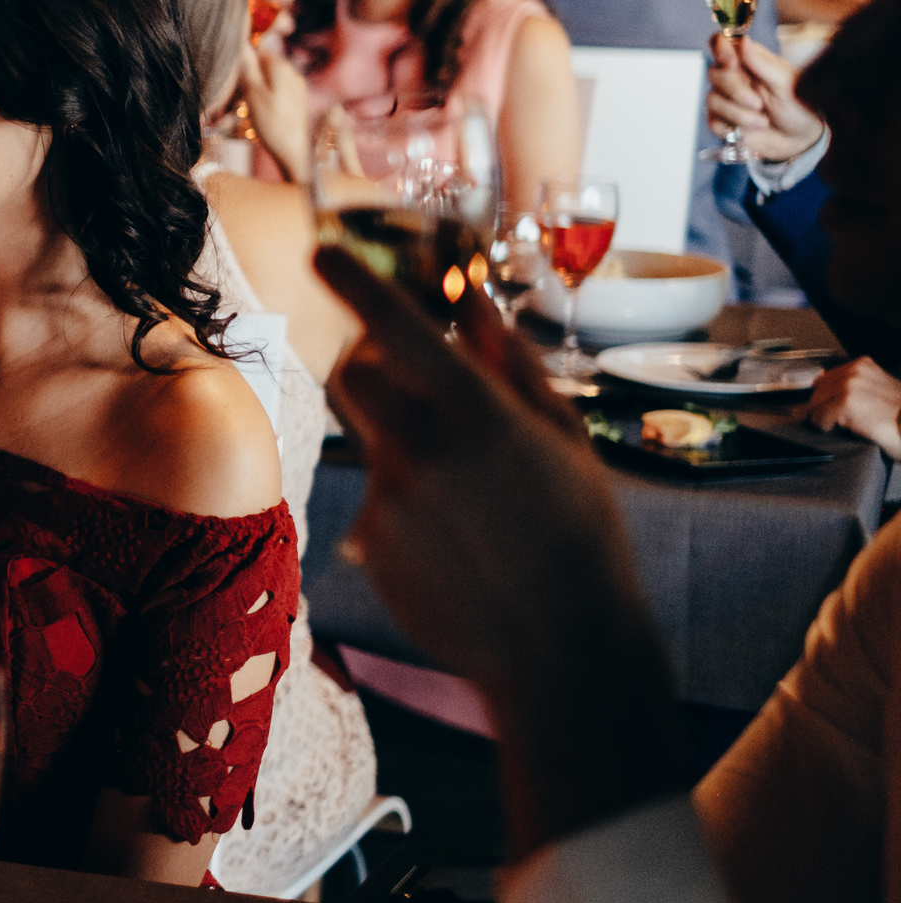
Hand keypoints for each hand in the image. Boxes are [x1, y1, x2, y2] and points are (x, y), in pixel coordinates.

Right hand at [236, 39, 312, 180]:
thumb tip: (241, 42)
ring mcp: (296, 87)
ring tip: (243, 112)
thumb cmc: (272, 123)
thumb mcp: (253, 94)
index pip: (257, 51)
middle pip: (262, 66)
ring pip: (267, 81)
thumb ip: (247, 66)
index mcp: (281, 67)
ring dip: (252, 92)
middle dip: (246, 79)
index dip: (242, 62)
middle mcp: (292, 72)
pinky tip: (257, 116)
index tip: (232, 80)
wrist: (295, 152)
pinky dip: (263, 100)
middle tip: (233, 101)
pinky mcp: (296, 101)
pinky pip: (275, 93)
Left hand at [315, 244, 694, 853]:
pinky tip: (455, 535)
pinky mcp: (370, 544)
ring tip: (458, 472)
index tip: (323, 251)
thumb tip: (471, 301)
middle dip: (374, 362)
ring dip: (392, 428)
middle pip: (353, 374)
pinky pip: (374, 495)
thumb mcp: (561, 440)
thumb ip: (510, 364)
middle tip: (410, 373)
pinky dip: (405, 497)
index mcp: (476, 415)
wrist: (563, 651)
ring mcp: (387, 501)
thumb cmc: (579, 535)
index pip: (398, 327)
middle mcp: (420, 451)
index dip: (356, 282)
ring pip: (364, 434)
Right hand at [706, 31, 823, 164]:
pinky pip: (713, 121)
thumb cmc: (799, 105)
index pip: (721, 43)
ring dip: (739, 113)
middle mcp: (733, 77)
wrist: (801, 139)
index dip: (720, 49)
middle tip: (758, 103)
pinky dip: (733, 127)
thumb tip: (743, 41)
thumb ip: (761, 63)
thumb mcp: (785, 82)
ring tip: (763, 120)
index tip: (731, 62)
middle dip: (736, 91)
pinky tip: (751, 129)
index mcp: (748, 61)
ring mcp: (725, 99)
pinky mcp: (722, 121)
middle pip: (714, 73)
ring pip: (713, 100)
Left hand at [806, 357, 900, 459]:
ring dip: (822, 416)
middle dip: (821, 406)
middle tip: (831, 419)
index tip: (828, 405)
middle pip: (818, 389)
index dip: (825, 395)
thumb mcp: (878, 388)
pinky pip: (819, 417)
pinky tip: (840, 429)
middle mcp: (855, 372)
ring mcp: (850, 387)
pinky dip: (824, 426)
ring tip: (838, 424)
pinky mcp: (846, 404)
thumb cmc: (900, 413)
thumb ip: (854, 383)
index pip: (827, 377)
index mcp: (862, 365)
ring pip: (816, 403)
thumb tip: (822, 382)